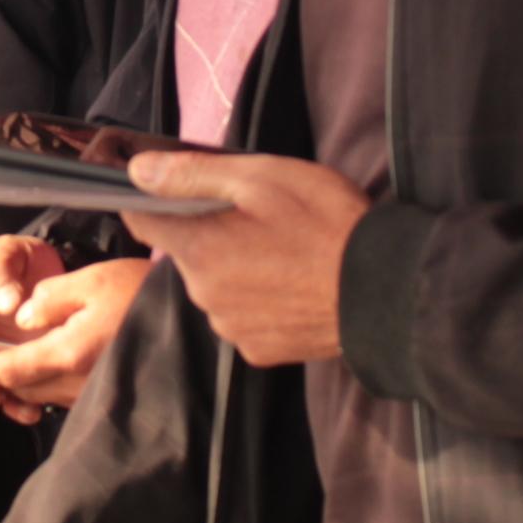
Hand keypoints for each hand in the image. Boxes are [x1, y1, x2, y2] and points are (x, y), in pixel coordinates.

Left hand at [0, 257, 153, 421]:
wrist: (188, 321)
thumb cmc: (142, 293)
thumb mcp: (92, 280)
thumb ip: (49, 298)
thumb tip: (21, 317)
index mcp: (68, 353)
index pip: (7, 370)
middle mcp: (77, 383)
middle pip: (20, 389)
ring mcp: (92, 393)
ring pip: (40, 395)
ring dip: (19, 380)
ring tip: (5, 356)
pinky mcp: (103, 394)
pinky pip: (62, 396)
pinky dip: (45, 383)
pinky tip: (44, 362)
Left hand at [121, 151, 362, 365]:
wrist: (384, 290)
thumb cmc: (327, 224)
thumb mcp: (262, 178)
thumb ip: (192, 174)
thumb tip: (137, 171)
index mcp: (198, 250)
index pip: (142, 222)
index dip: (149, 200)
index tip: (171, 188)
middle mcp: (204, 296)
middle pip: (187, 253)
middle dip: (210, 231)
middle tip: (260, 214)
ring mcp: (232, 328)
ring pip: (215, 286)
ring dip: (234, 266)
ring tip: (284, 250)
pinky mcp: (260, 351)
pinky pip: (243, 316)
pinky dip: (258, 300)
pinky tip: (292, 284)